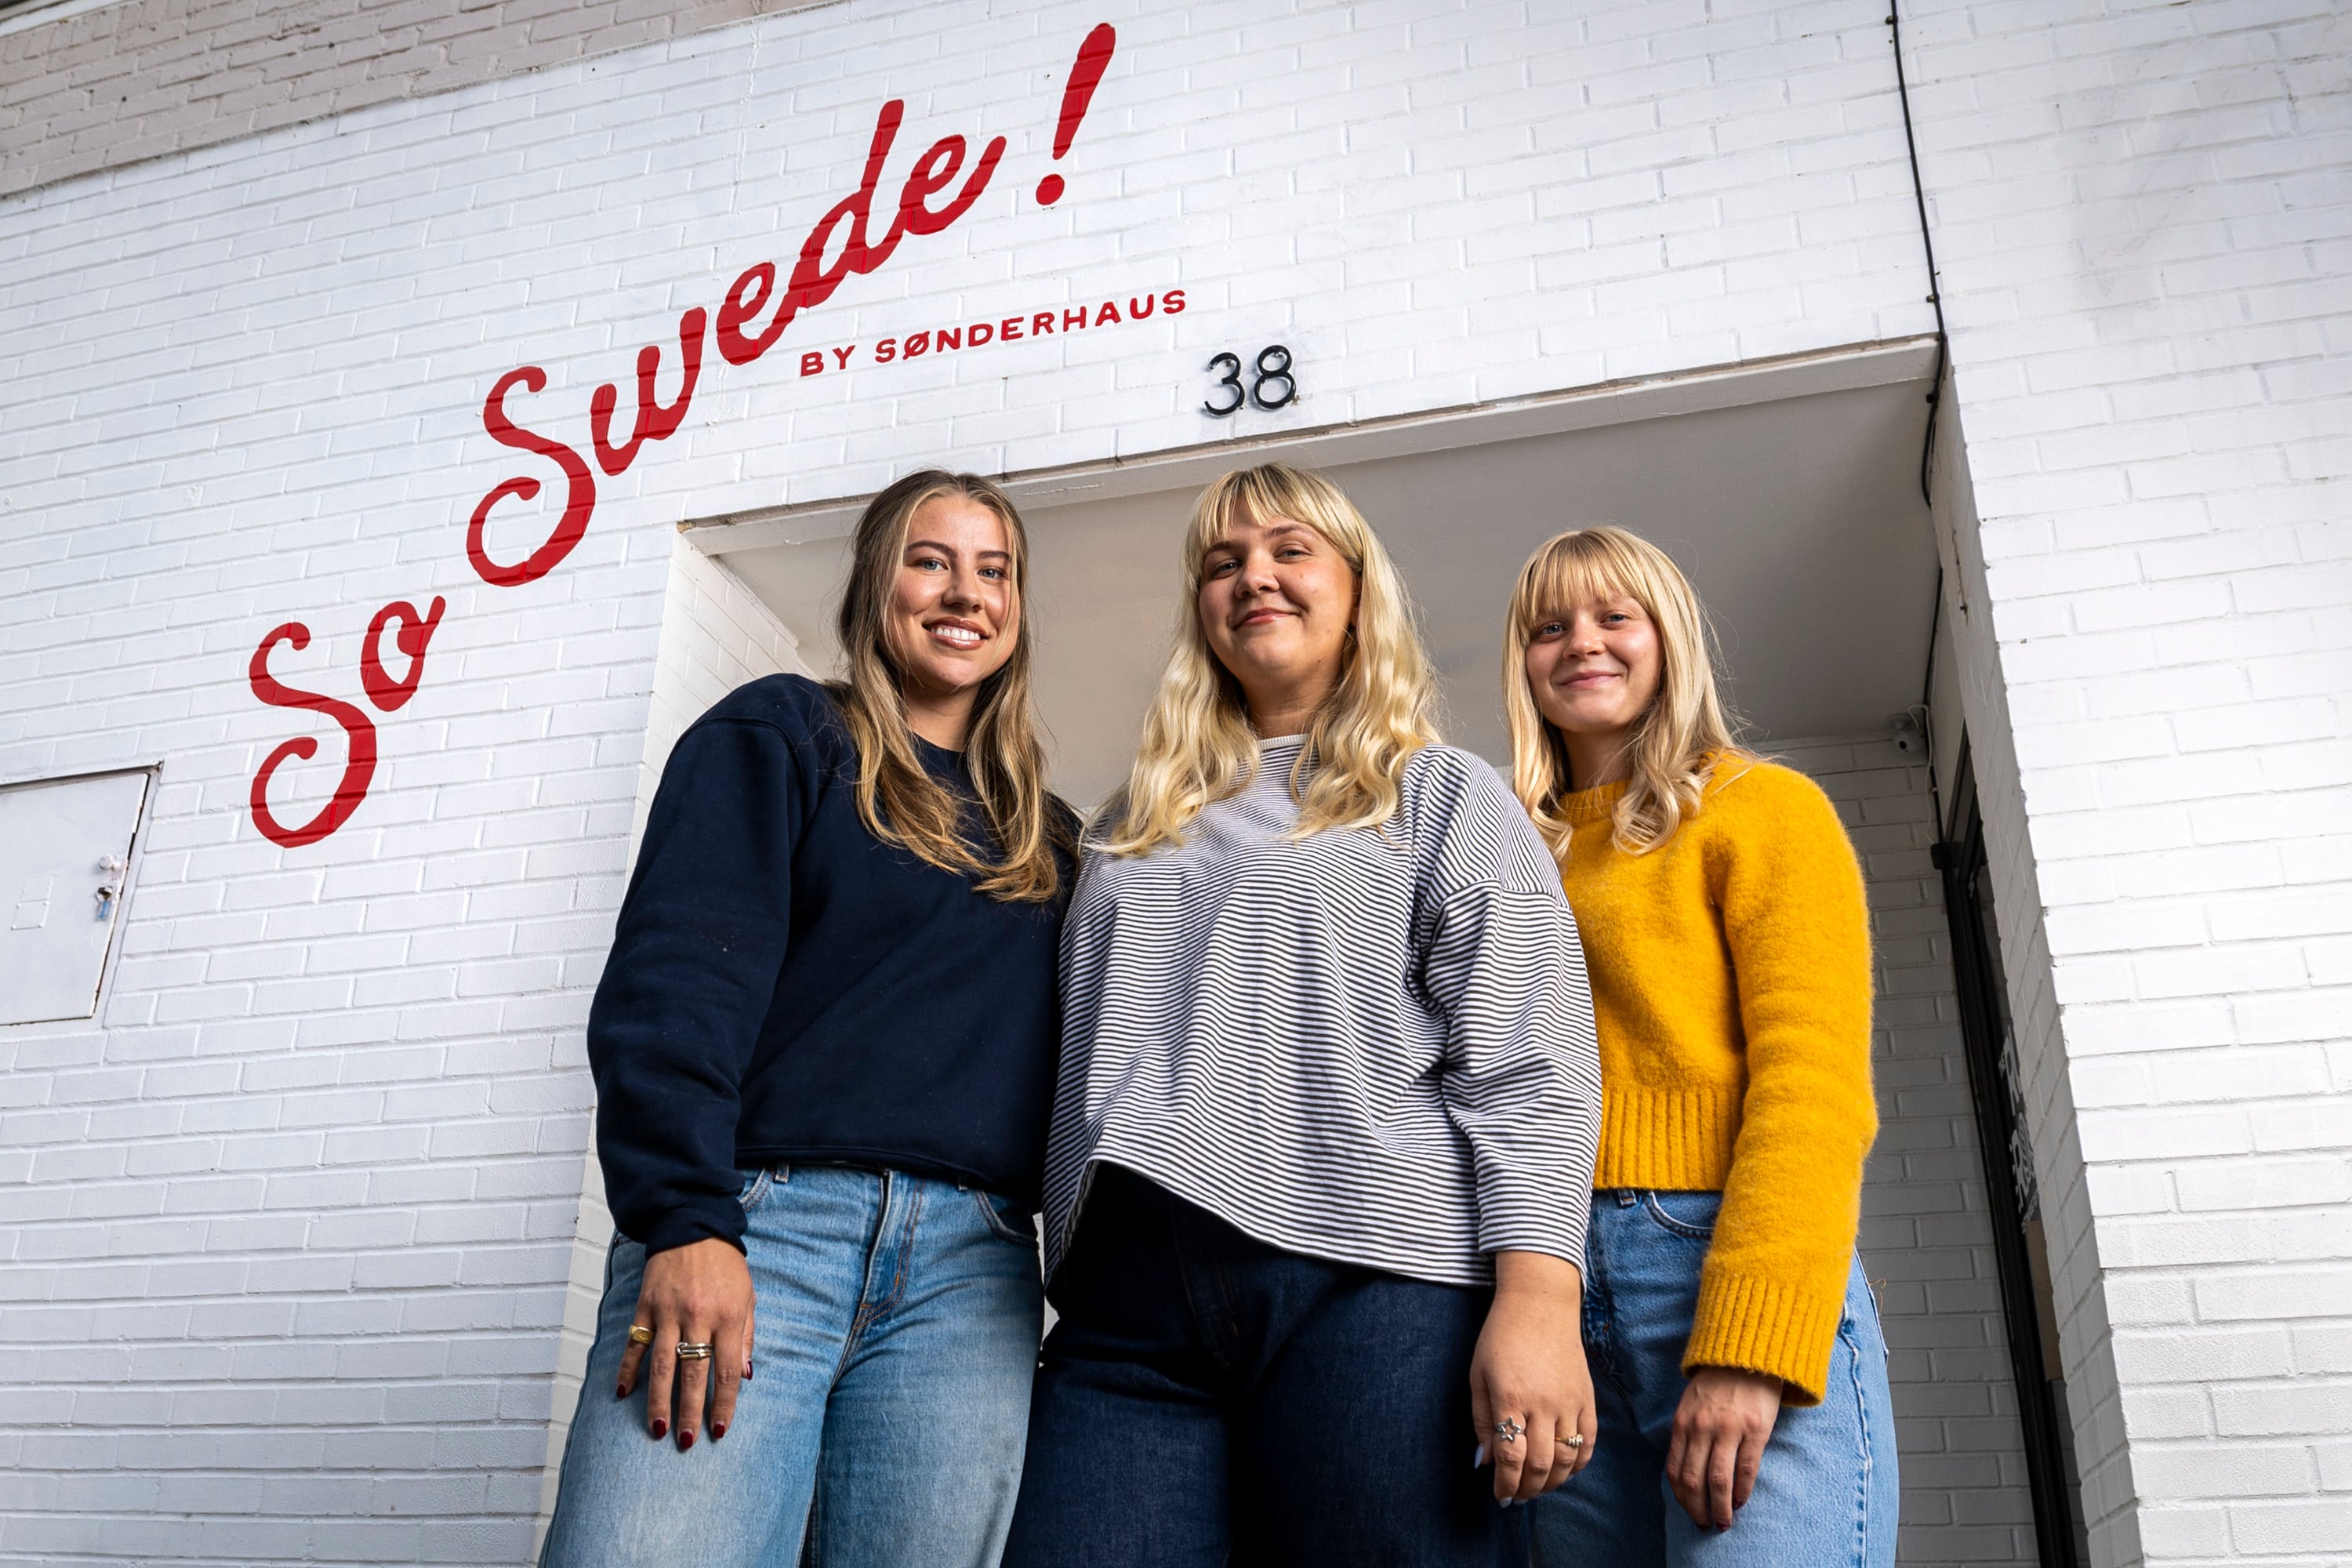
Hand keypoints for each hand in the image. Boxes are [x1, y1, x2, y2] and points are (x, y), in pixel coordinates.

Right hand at [616, 1237, 754, 1449]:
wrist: (694, 1225)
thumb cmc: (726, 1266)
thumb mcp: (748, 1297)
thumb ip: (747, 1337)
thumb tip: (746, 1376)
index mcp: (728, 1317)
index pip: (727, 1371)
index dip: (723, 1404)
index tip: (719, 1430)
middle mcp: (698, 1318)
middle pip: (693, 1375)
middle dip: (690, 1412)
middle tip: (687, 1442)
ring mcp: (669, 1312)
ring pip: (661, 1366)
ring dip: (658, 1401)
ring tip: (657, 1429)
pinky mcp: (646, 1306)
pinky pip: (634, 1344)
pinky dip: (627, 1370)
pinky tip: (622, 1394)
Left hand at [1468, 1251, 1597, 1502]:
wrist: (1540, 1304)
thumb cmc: (1501, 1337)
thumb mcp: (1478, 1375)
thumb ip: (1482, 1420)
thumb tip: (1485, 1461)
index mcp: (1510, 1397)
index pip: (1511, 1457)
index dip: (1505, 1483)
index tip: (1499, 1495)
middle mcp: (1543, 1404)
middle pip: (1540, 1465)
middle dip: (1527, 1489)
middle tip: (1517, 1496)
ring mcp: (1570, 1402)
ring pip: (1566, 1460)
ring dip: (1552, 1483)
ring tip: (1538, 1487)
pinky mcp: (1587, 1398)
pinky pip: (1588, 1443)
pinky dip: (1578, 1464)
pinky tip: (1564, 1471)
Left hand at [1667, 1366, 1782, 1528]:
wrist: (1746, 1356)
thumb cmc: (1716, 1385)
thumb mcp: (1690, 1405)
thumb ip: (1687, 1434)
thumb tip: (1686, 1472)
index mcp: (1683, 1423)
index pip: (1676, 1471)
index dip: (1682, 1498)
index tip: (1689, 1513)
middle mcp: (1702, 1428)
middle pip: (1695, 1481)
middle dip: (1699, 1509)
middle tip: (1706, 1525)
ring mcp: (1729, 1429)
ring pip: (1719, 1480)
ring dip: (1721, 1507)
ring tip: (1724, 1522)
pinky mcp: (1755, 1430)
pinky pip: (1746, 1469)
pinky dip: (1742, 1490)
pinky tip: (1741, 1502)